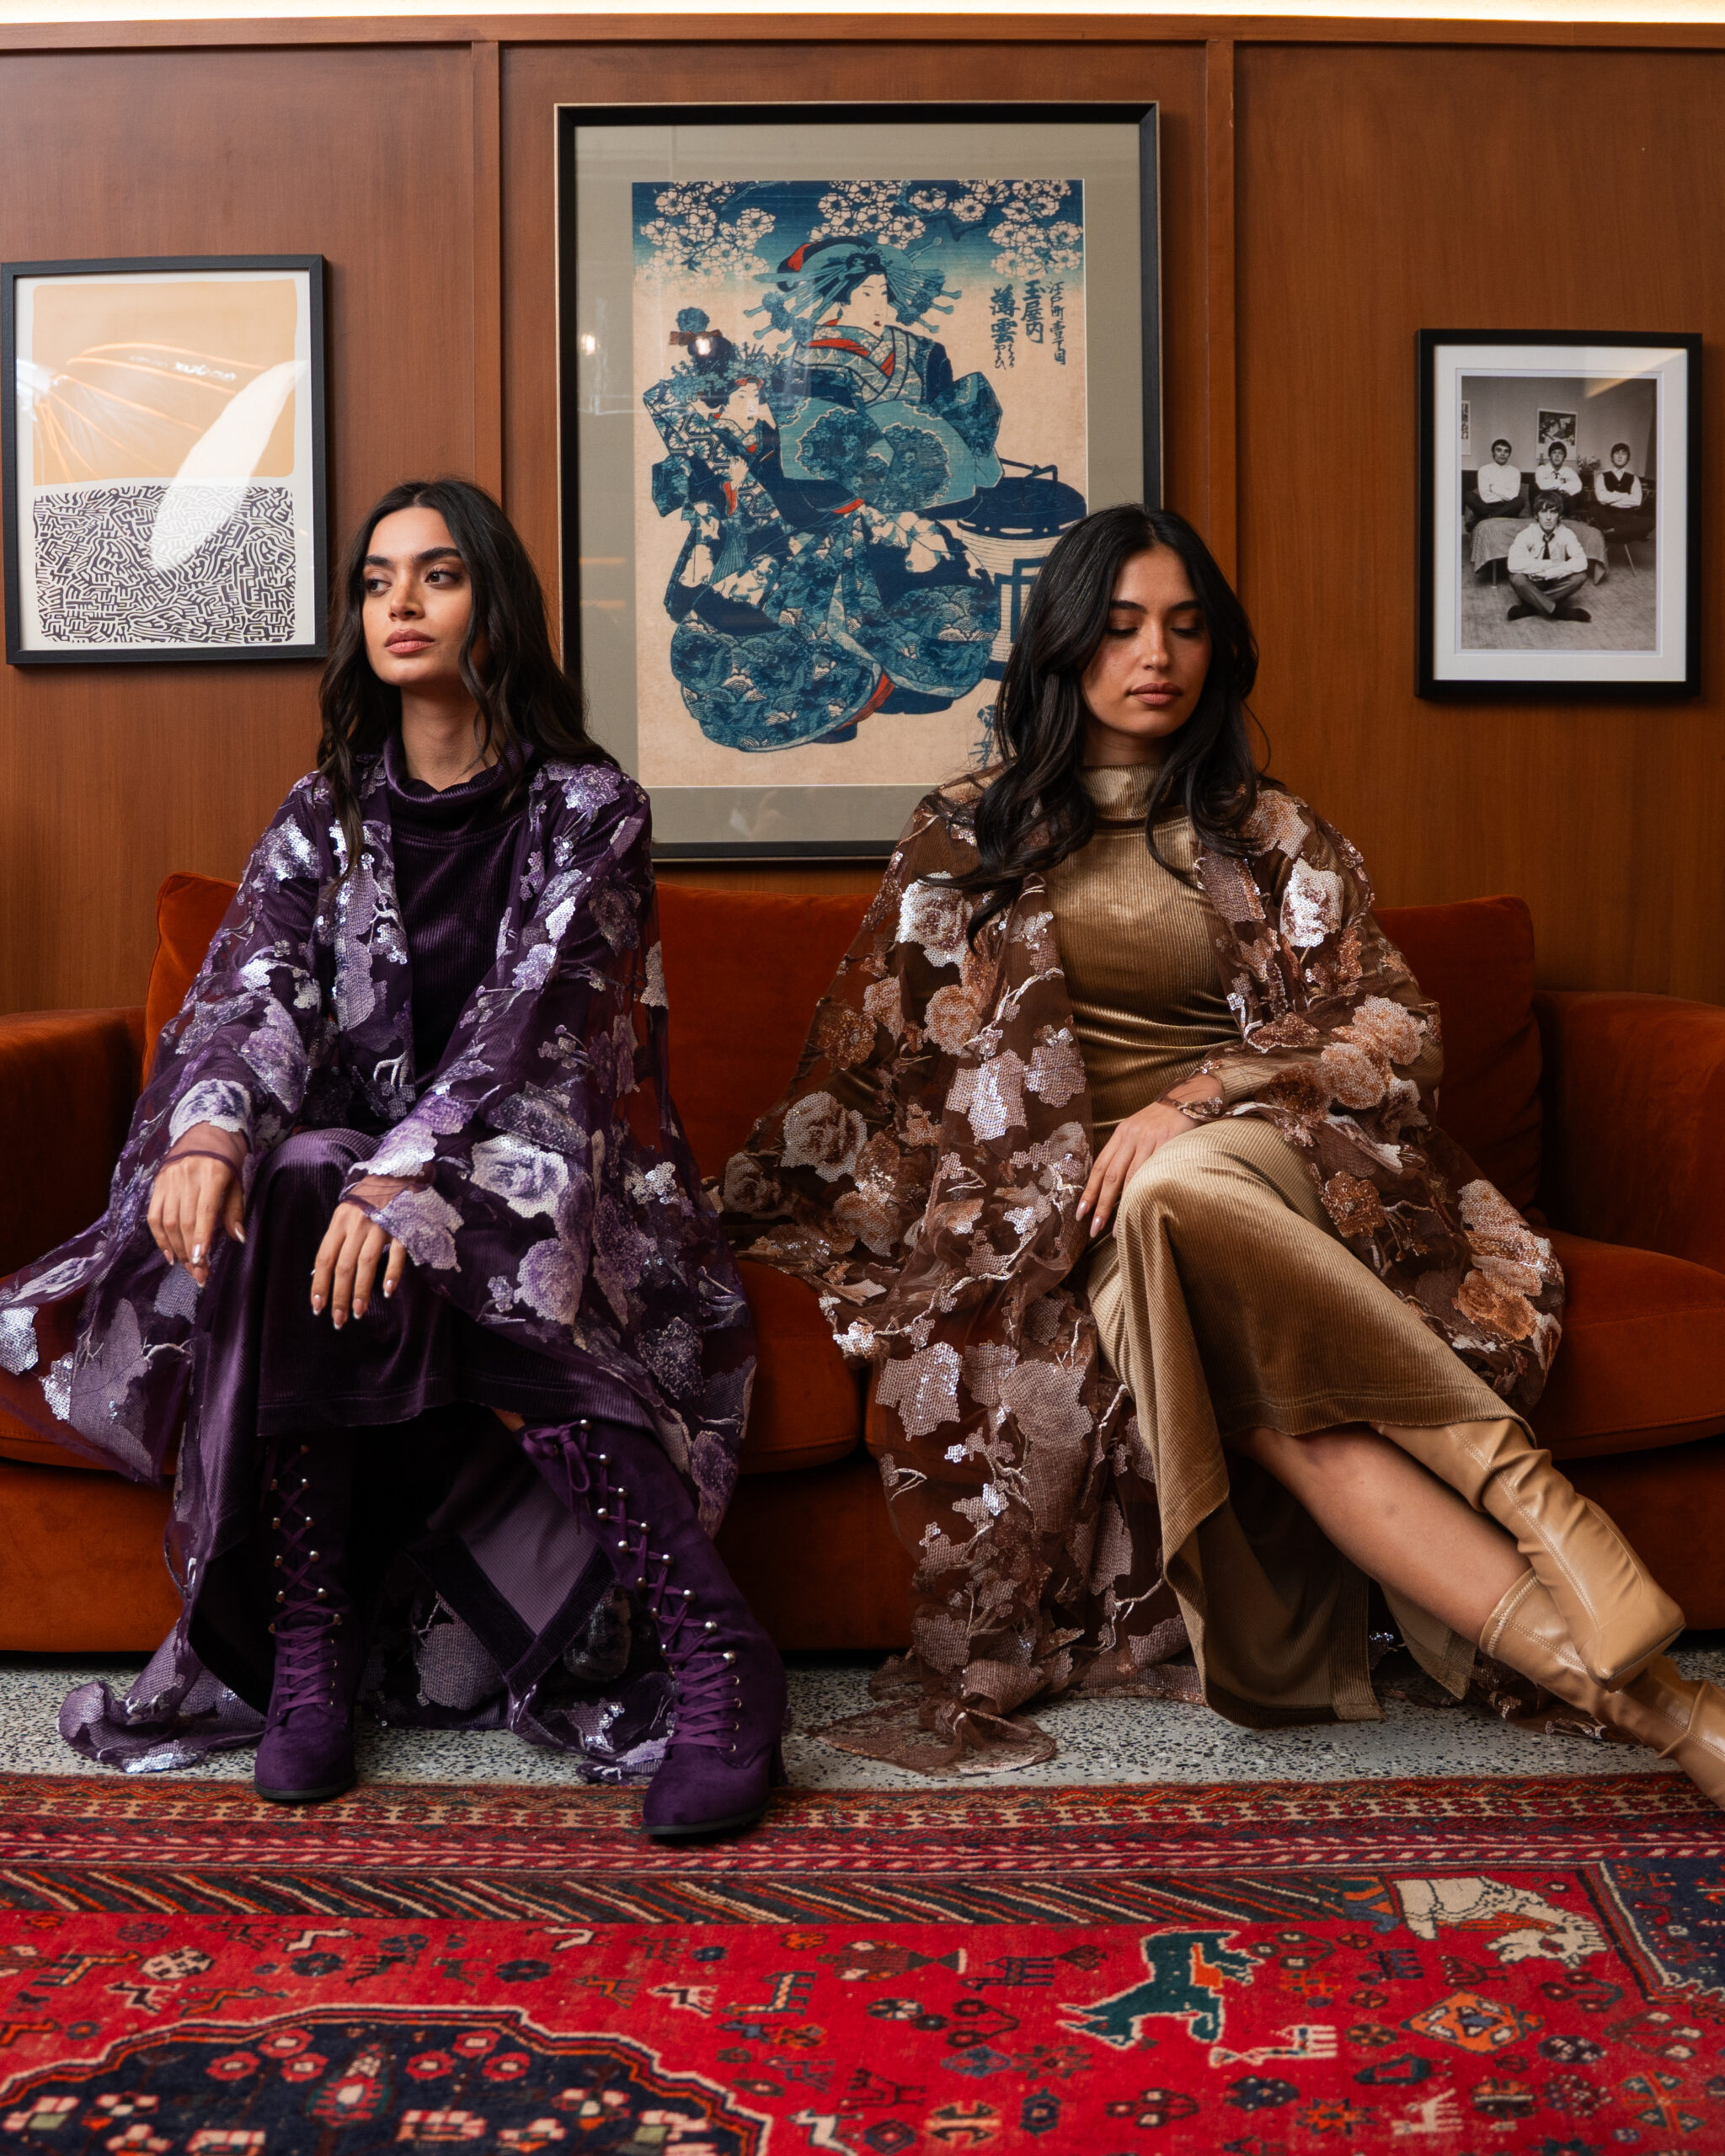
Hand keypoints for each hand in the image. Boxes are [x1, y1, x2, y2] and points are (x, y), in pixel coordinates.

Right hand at [147, 1138, 244, 1287]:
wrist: (206, 1127)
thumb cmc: (229, 1156)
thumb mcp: (238, 1180)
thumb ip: (235, 1210)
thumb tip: (238, 1238)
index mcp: (212, 1173)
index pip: (204, 1211)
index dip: (201, 1237)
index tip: (201, 1260)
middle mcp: (186, 1176)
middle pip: (185, 1221)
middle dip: (191, 1251)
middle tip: (200, 1275)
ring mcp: (169, 1179)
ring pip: (168, 1221)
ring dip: (177, 1249)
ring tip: (188, 1268)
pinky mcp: (158, 1182)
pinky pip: (154, 1215)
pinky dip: (160, 1237)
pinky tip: (169, 1254)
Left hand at [312, 1200, 409, 1327]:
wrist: (398, 1172)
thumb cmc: (369, 1199)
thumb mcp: (346, 1214)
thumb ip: (337, 1240)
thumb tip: (322, 1274)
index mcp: (340, 1221)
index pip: (324, 1258)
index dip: (320, 1284)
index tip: (318, 1307)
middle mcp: (358, 1224)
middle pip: (343, 1265)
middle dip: (339, 1296)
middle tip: (338, 1320)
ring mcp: (381, 1225)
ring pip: (366, 1263)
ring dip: (361, 1291)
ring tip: (358, 1313)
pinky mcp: (403, 1227)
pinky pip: (397, 1253)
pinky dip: (391, 1273)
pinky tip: (387, 1291)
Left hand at [1075, 1077, 1221, 1239]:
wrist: (1190, 1098)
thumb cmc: (1163, 1119)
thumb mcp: (1139, 1131)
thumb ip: (1127, 1152)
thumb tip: (1113, 1183)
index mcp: (1121, 1134)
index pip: (1099, 1167)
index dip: (1088, 1191)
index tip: (1080, 1213)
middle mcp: (1131, 1137)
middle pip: (1110, 1176)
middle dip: (1099, 1205)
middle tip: (1093, 1228)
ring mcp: (1149, 1140)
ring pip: (1130, 1178)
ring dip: (1121, 1206)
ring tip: (1116, 1229)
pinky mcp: (1168, 1142)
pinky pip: (1153, 1171)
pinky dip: (1144, 1192)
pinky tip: (1141, 1207)